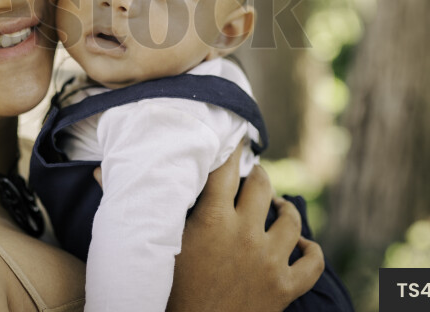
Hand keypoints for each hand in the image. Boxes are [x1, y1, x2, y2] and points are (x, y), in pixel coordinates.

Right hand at [167, 148, 324, 311]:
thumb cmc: (170, 291)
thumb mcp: (162, 245)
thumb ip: (160, 210)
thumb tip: (116, 175)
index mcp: (212, 220)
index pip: (225, 170)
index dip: (231, 149)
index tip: (236, 138)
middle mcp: (245, 234)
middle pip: (261, 186)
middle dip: (257, 175)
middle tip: (252, 173)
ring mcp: (269, 261)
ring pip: (289, 220)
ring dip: (284, 208)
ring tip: (277, 205)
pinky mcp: (285, 288)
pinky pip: (313, 262)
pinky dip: (311, 250)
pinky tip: (301, 245)